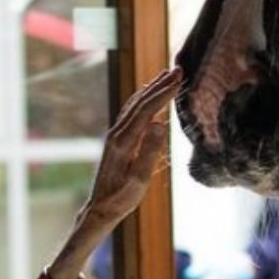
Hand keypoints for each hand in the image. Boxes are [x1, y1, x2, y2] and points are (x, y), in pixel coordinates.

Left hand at [45, 67, 182, 278]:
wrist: (99, 208)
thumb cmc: (121, 199)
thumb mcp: (138, 182)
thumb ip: (150, 153)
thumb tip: (160, 124)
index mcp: (124, 142)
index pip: (147, 110)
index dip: (163, 93)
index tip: (179, 78)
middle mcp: (117, 134)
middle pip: (141, 102)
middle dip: (160, 85)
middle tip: (179, 69)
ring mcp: (115, 135)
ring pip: (135, 104)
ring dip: (152, 88)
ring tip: (168, 75)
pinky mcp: (116, 139)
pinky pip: (132, 112)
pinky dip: (144, 99)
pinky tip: (151, 96)